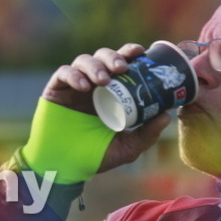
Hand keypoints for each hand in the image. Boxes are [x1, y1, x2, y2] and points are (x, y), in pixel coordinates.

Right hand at [43, 43, 171, 172]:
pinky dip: (74, 75)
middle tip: (123, 68)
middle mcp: (92, 86)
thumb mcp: (127, 147)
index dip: (130, 54)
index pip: (121, 65)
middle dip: (114, 57)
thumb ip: (147, 134)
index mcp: (110, 93)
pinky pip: (63, 73)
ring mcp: (72, 87)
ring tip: (103, 80)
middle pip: (103, 57)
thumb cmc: (94, 157)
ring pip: (83, 60)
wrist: (65, 167)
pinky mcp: (55, 91)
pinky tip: (83, 87)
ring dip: (96, 65)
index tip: (141, 52)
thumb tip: (166, 115)